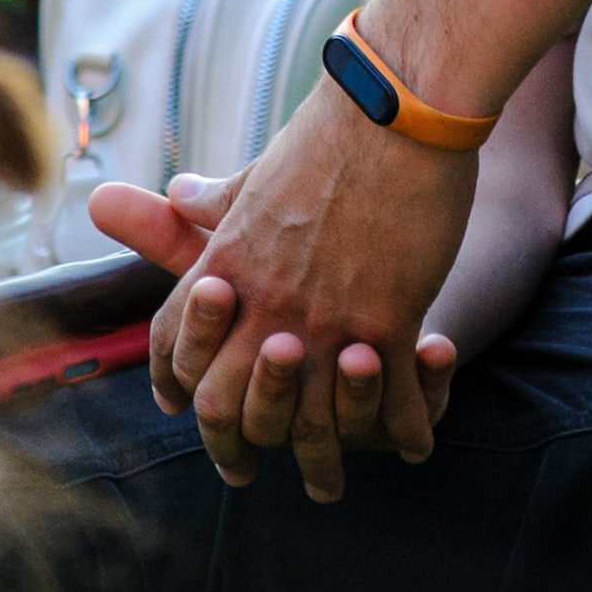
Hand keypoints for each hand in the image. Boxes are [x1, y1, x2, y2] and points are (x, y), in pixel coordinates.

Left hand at [90, 167, 459, 482]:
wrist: (398, 109)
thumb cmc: (332, 135)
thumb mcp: (262, 173)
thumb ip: (221, 201)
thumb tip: (176, 193)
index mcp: (227, 261)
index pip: (176, 344)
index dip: (177, 386)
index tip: (189, 411)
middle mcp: (265, 300)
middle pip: (228, 404)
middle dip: (233, 450)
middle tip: (246, 475)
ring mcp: (326, 315)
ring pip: (310, 420)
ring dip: (324, 461)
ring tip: (333, 483)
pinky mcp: (389, 317)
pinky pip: (392, 397)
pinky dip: (404, 427)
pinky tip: (415, 443)